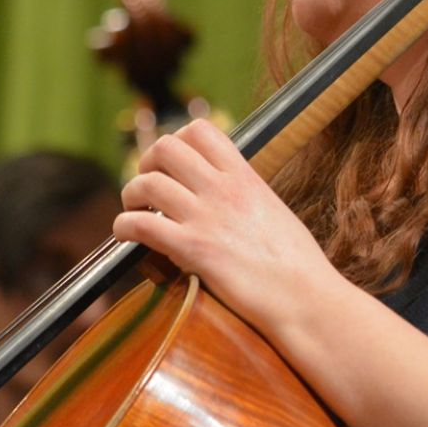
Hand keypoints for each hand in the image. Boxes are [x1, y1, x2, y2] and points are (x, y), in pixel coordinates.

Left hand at [113, 119, 335, 331]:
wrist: (304, 296)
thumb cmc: (297, 263)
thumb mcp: (273, 210)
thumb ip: (246, 196)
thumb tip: (229, 198)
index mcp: (244, 176)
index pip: (200, 130)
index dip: (177, 141)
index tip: (173, 164)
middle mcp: (223, 189)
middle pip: (165, 147)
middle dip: (147, 163)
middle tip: (149, 187)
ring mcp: (206, 217)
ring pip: (147, 183)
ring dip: (131, 195)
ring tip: (136, 212)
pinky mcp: (193, 249)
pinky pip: (140, 225)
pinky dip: (123, 226)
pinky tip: (125, 236)